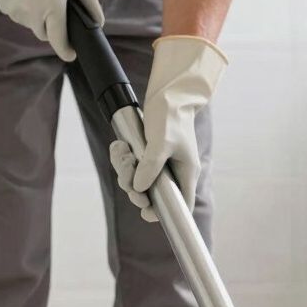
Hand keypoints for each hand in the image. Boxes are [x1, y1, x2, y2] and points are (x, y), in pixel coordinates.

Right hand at [0, 0, 102, 60]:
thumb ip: (91, 5)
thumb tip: (98, 25)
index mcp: (52, 7)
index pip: (58, 42)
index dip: (66, 51)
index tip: (71, 53)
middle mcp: (31, 12)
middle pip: (44, 34)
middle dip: (51, 26)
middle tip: (54, 6)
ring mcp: (14, 9)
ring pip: (30, 24)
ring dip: (36, 16)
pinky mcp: (3, 4)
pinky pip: (17, 14)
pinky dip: (23, 7)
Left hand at [109, 36, 226, 222]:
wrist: (168, 93)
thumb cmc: (171, 116)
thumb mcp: (162, 141)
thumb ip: (151, 166)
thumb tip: (139, 188)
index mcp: (185, 175)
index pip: (180, 206)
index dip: (163, 214)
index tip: (145, 211)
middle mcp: (172, 174)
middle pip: (152, 197)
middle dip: (134, 188)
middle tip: (127, 170)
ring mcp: (159, 166)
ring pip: (136, 182)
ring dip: (123, 170)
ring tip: (124, 151)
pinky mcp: (146, 156)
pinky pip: (129, 168)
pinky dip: (121, 159)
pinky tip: (120, 146)